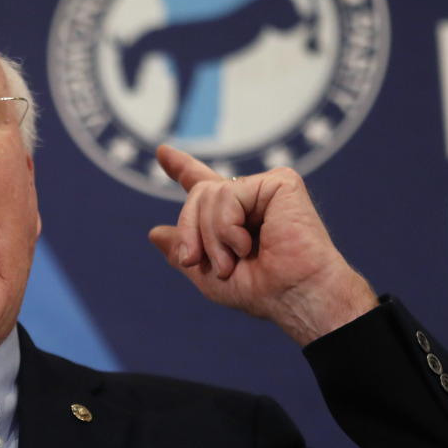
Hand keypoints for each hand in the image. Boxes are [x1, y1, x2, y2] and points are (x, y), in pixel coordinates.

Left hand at [149, 145, 377, 345]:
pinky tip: (247, 244)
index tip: (163, 152)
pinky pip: (228, 193)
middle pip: (198, 194)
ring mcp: (265, 187)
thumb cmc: (261, 291)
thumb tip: (154, 233)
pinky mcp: (280, 182)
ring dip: (211, 236)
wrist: (293, 296)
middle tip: (197, 261)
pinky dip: (227, 226)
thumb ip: (182, 250)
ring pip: (208, 194)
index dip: (183, 168)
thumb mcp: (207, 275)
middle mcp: (250, 198)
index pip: (204, 185)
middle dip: (189, 230)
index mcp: (235, 217)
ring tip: (233, 259)